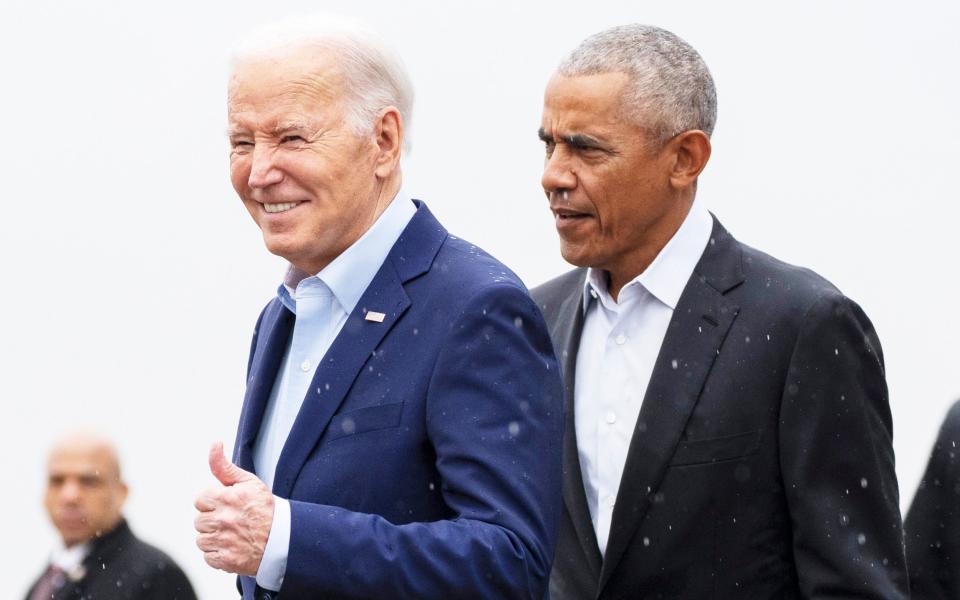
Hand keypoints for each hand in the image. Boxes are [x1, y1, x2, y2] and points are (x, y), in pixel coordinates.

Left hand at [194, 441, 274, 575]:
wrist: (283, 539)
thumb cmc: (265, 509)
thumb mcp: (248, 482)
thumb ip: (224, 466)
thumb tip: (215, 444)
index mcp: (227, 498)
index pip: (201, 499)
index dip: (213, 502)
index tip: (227, 505)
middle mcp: (223, 519)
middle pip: (199, 520)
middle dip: (213, 519)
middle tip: (232, 520)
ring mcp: (224, 541)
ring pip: (201, 538)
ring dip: (213, 537)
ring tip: (232, 534)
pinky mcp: (225, 559)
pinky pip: (208, 556)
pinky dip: (218, 553)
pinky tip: (232, 546)